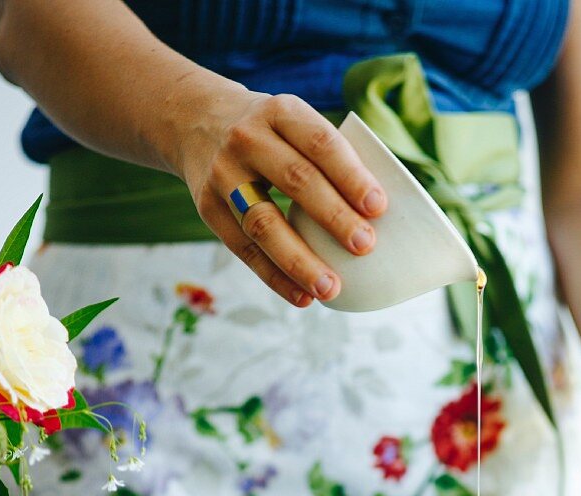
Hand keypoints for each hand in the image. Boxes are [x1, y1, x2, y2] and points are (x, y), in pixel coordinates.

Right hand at [172, 80, 386, 306]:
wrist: (196, 121)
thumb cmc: (271, 133)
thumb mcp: (294, 121)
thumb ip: (330, 156)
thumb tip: (384, 214)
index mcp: (280, 112)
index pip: (320, 143)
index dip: (350, 175)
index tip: (378, 207)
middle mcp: (247, 139)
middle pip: (295, 180)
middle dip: (333, 217)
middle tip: (365, 246)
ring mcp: (223, 175)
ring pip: (263, 223)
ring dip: (299, 261)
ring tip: (331, 288)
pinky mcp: (208, 209)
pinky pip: (244, 250)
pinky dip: (274, 277)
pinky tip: (302, 297)